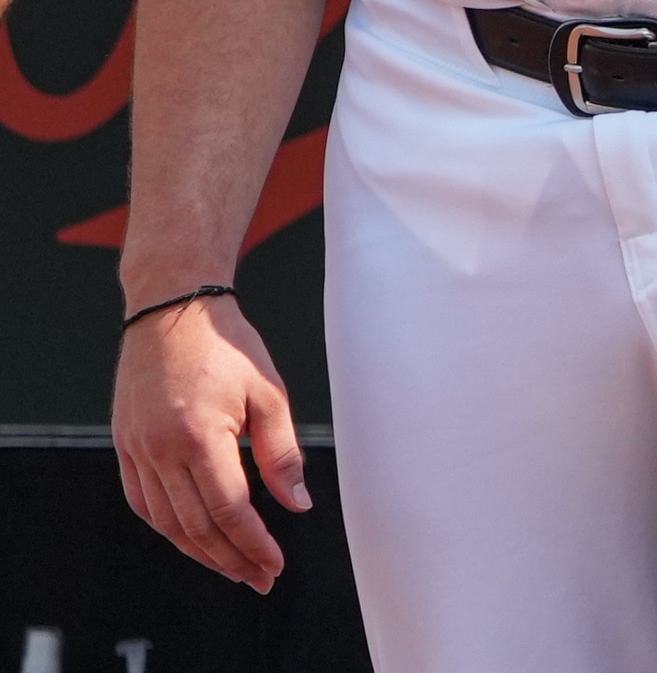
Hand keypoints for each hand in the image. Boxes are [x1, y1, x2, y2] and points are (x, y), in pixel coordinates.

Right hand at [114, 293, 307, 591]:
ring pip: (166, 521)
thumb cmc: (229, 347)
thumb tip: (298, 506)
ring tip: (231, 567)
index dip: (254, 543)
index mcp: (201, 436)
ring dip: (199, 551)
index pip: (229, 510)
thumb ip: (283, 453)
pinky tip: (192, 538)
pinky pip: (142, 502)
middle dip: (231, 558)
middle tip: (259, 578)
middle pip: (197, 525)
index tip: (275, 564)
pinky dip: (167, 527)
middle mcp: (161, 450)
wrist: (173, 311)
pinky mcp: (124, 447)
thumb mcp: (270, 393)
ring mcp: (137, 450)